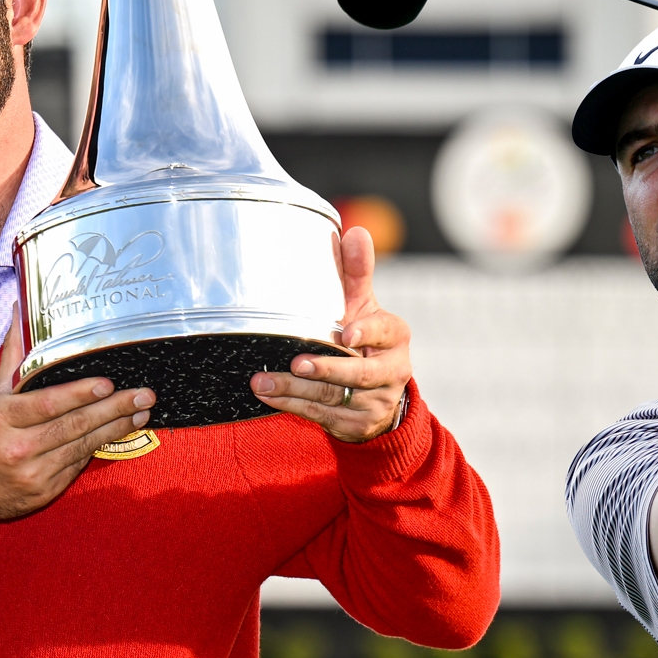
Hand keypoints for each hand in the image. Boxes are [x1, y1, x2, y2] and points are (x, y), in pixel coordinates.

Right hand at [0, 310, 153, 521]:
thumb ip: (13, 356)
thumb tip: (20, 311)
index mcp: (2, 418)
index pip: (48, 404)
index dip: (79, 394)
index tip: (108, 384)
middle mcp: (17, 448)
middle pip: (74, 427)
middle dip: (114, 410)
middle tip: (144, 397)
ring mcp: (32, 474)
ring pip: (81, 448)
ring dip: (114, 430)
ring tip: (140, 414)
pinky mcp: (41, 493)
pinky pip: (74, 467)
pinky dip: (94, 450)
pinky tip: (114, 435)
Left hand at [249, 225, 408, 442]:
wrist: (375, 392)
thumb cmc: (363, 337)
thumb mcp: (362, 305)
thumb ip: (356, 272)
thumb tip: (356, 232)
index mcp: (395, 337)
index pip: (385, 333)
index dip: (367, 335)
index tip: (346, 335)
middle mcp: (392, 371)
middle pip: (360, 374)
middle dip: (326, 369)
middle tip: (296, 362)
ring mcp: (375, 401)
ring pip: (335, 398)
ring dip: (296, 390)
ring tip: (262, 382)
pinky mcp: (357, 424)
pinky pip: (323, 416)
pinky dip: (293, 406)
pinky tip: (268, 396)